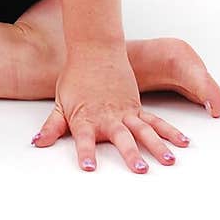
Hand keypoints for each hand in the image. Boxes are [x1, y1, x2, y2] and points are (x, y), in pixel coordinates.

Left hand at [32, 44, 190, 173]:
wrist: (93, 50)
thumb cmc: (75, 79)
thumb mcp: (60, 104)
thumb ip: (51, 127)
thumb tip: (37, 143)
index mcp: (86, 119)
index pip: (84, 140)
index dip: (86, 153)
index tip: (89, 168)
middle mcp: (108, 117)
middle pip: (121, 138)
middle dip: (130, 154)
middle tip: (141, 169)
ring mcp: (125, 112)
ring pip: (144, 131)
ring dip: (157, 146)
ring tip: (169, 161)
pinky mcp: (137, 107)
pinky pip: (156, 122)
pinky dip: (169, 132)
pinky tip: (182, 142)